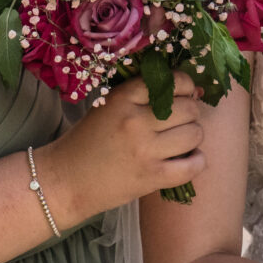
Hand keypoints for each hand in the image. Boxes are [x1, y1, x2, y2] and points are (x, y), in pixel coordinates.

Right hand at [42, 75, 205, 217]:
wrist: (66, 180)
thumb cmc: (88, 142)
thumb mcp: (108, 107)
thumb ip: (142, 97)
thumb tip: (192, 91)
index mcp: (123, 99)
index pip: (170, 82)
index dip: (184, 86)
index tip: (182, 94)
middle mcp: (135, 121)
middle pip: (188, 108)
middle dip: (190, 113)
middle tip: (179, 121)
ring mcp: (145, 150)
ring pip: (195, 134)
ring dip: (193, 137)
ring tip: (180, 141)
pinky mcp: (152, 177)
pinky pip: (193, 165)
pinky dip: (196, 161)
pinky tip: (186, 159)